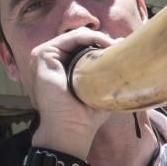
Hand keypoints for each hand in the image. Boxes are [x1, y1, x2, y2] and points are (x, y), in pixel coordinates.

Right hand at [29, 27, 119, 158]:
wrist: (70, 129)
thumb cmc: (85, 115)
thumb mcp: (99, 90)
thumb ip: (107, 71)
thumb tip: (123, 49)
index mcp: (61, 68)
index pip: (82, 46)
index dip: (102, 44)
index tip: (123, 48)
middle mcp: (51, 61)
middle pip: (80, 39)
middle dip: (102, 39)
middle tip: (121, 45)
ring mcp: (45, 57)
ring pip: (76, 36)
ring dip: (98, 37)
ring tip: (115, 46)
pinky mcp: (42, 55)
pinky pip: (70, 38)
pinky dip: (90, 38)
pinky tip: (104, 44)